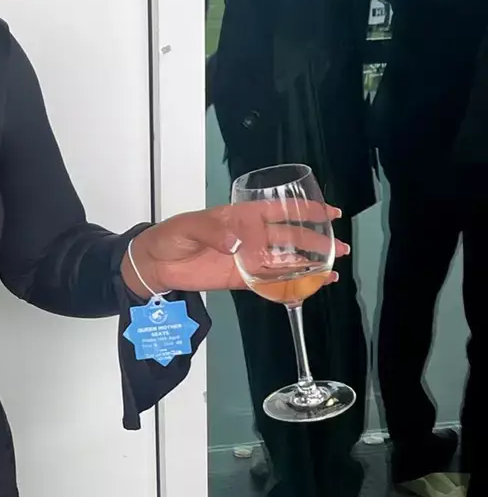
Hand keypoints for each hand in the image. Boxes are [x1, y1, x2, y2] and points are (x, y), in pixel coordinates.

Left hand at [124, 202, 349, 295]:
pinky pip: (270, 283)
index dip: (307, 210)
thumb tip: (238, 243)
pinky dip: (289, 285)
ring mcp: (248, 259)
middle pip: (291, 238)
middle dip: (317, 242)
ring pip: (285, 261)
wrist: (155, 264)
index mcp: (242, 216)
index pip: (280, 211)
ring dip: (309, 265)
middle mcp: (251, 237)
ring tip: (334, 269)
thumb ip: (213, 231)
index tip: (332, 212)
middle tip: (341, 249)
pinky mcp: (241, 280)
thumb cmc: (171, 236)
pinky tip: (308, 286)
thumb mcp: (190, 226)